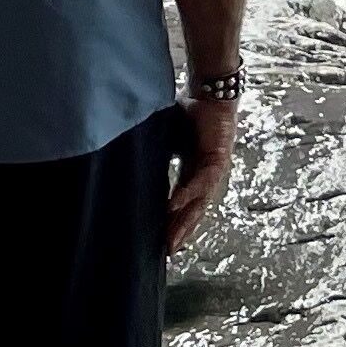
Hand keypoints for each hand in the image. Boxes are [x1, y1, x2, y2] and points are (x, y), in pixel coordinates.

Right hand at [163, 95, 236, 255]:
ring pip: (198, 203)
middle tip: (167, 253)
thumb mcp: (167, 138)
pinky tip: (174, 207)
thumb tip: (128, 160)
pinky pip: (201, 182)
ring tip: (171, 240)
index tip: (161, 240)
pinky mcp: (217, 160)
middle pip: (192, 211)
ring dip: (184, 221)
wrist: (211, 93)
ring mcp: (213, 170)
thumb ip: (155, 152)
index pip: (182, 204)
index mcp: (193, 172)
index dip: (173, 222)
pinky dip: (187, 194)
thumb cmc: (190, 112)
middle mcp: (204, 176)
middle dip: (179, 231)